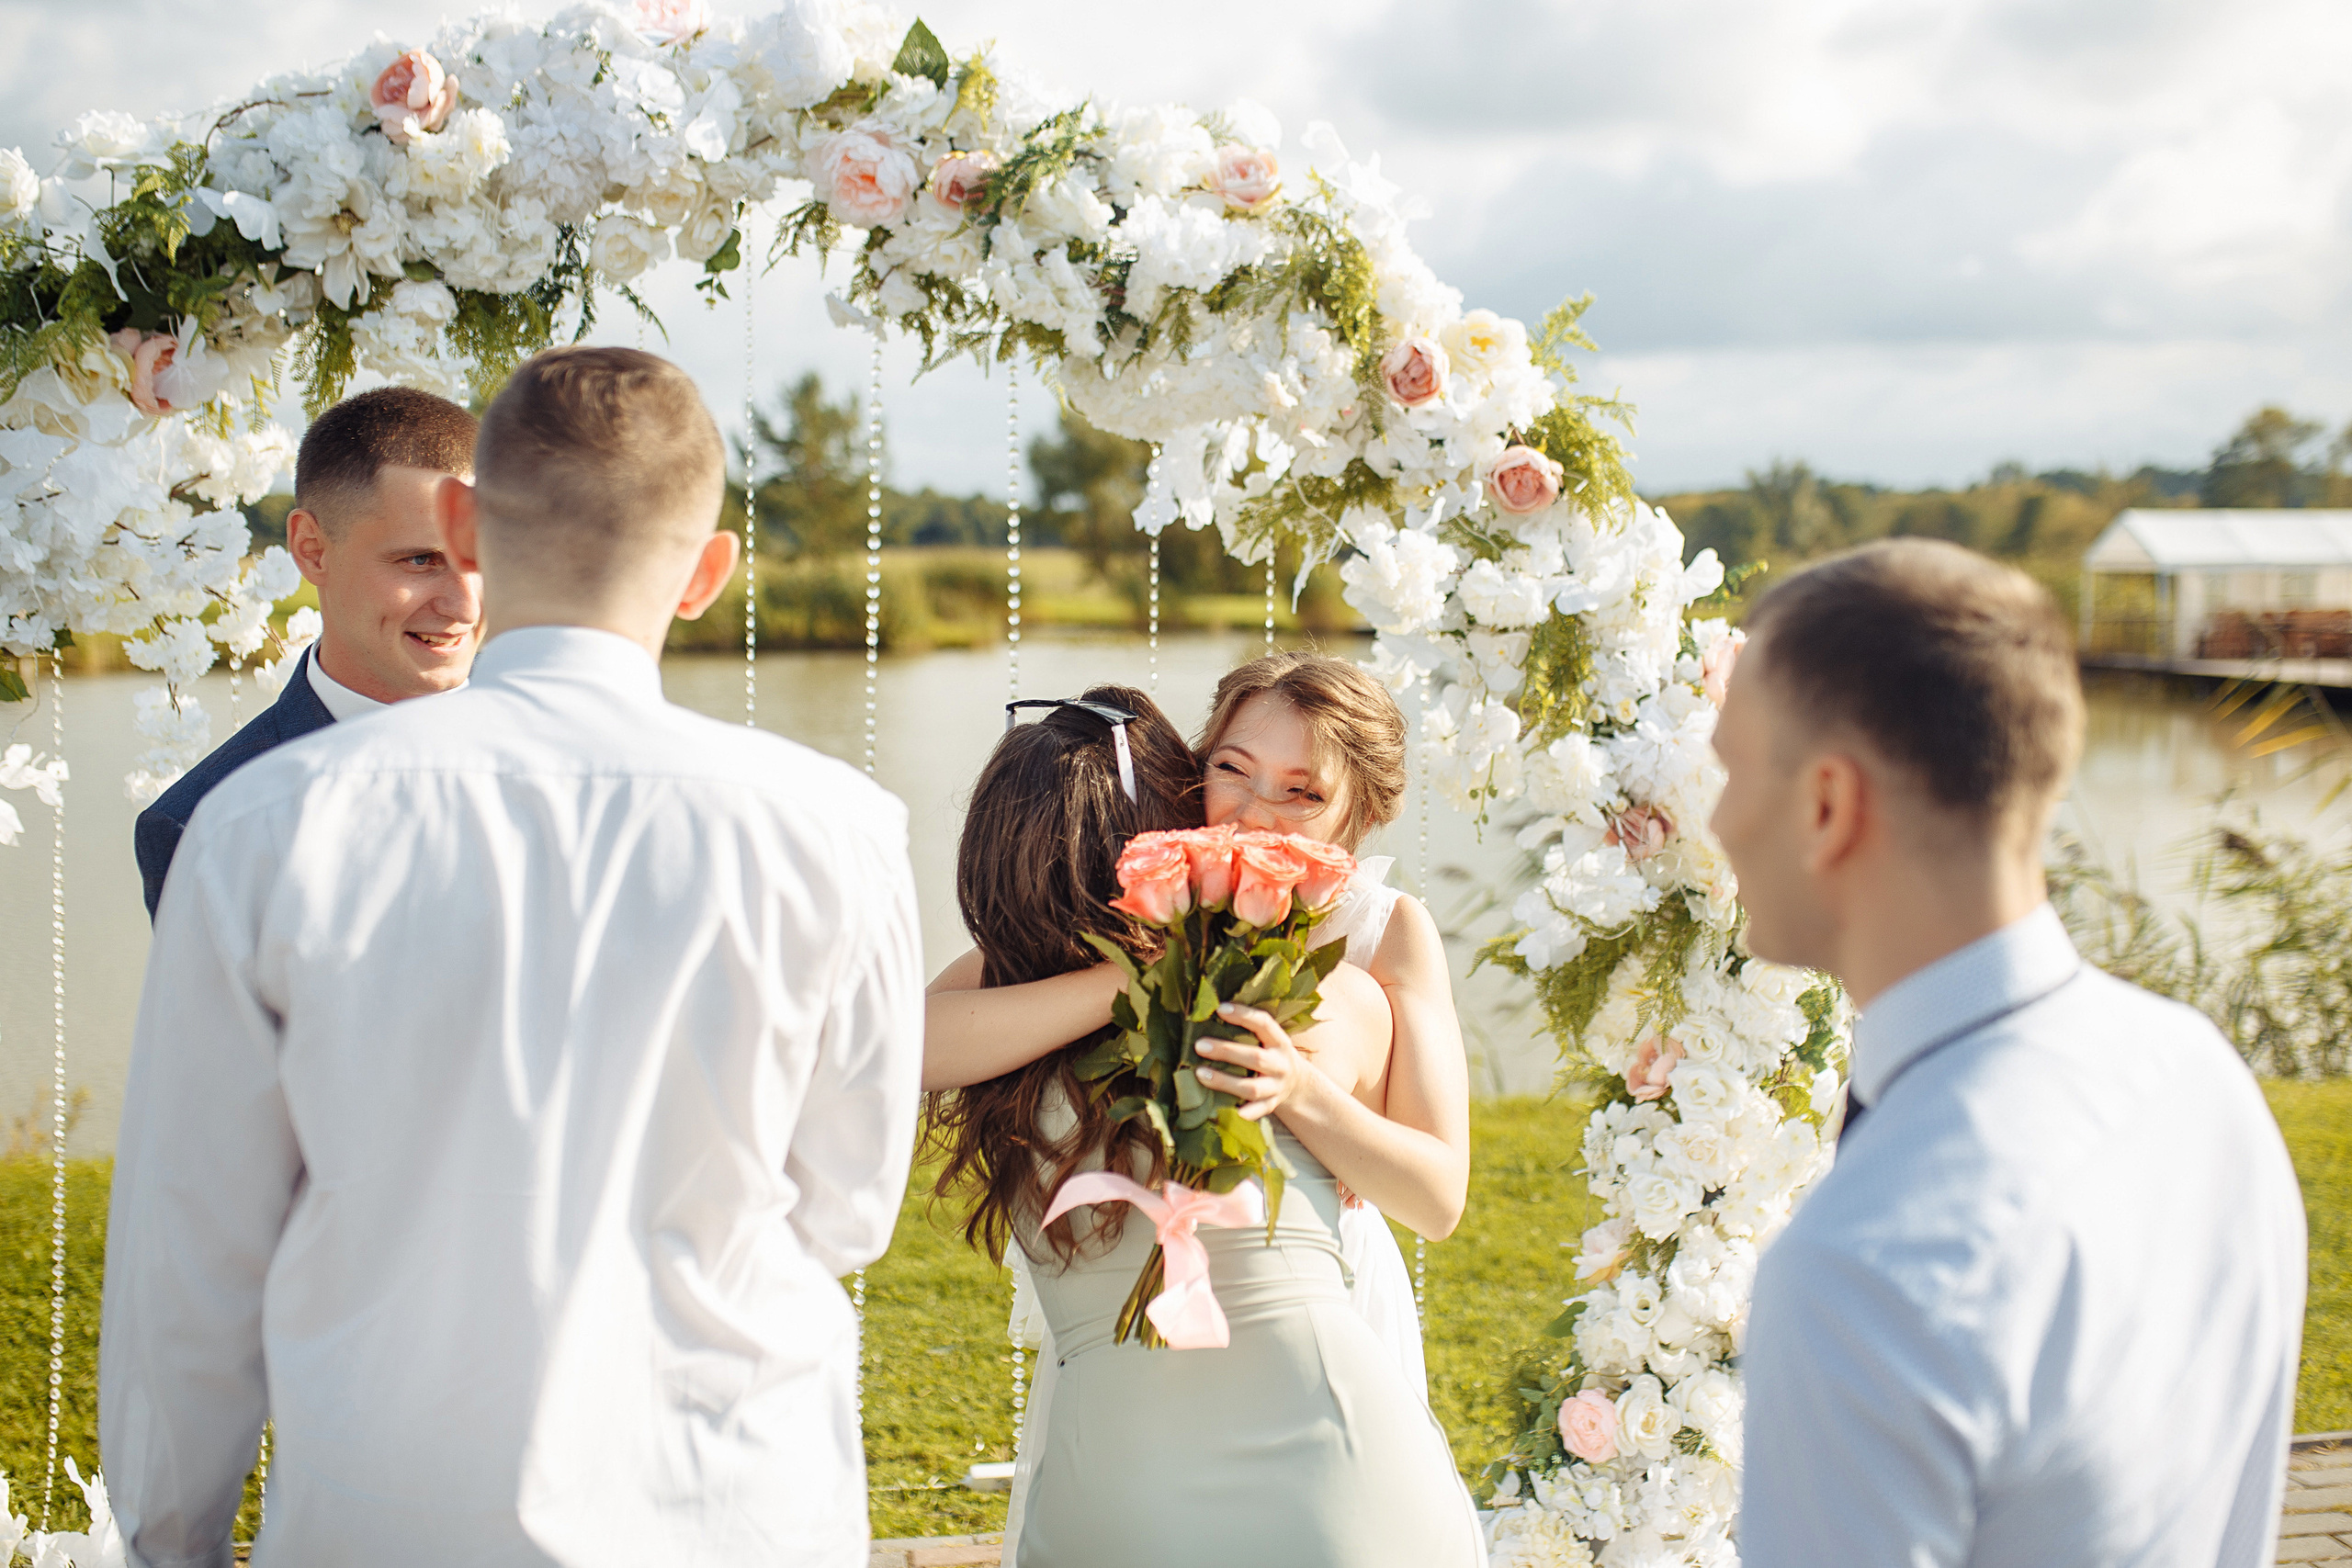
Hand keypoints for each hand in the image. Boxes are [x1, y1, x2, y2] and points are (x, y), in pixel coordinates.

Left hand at [1194, 1002, 1321, 1121]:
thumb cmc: (1270, 1054)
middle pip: (1255, 1058)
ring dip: (1224, 1082)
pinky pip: (1257, 1111)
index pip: (1264, 1023)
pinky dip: (1245, 1113)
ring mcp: (1277, 1087)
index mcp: (1279, 1042)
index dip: (1243, 1015)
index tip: (1220, 1009)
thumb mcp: (1268, 1039)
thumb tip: (1209, 1012)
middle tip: (1199, 1045)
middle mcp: (1281, 1064)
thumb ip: (1247, 1029)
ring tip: (1199, 1074)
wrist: (1298, 1084)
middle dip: (1226, 1051)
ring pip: (1251, 1088)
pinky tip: (1227, 1112)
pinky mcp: (1271, 1105)